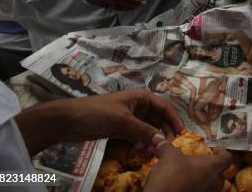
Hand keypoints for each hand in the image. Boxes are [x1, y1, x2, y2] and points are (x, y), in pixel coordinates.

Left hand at [59, 89, 183, 146]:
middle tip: (164, 149)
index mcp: (142, 98)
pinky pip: (139, 138)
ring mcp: (132, 119)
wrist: (70, 120)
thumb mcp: (122, 121)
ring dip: (150, 142)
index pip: (165, 107)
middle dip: (162, 134)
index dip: (174, 120)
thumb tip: (163, 142)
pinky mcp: (123, 129)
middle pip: (159, 120)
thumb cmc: (96, 112)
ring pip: (150, 131)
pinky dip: (140, 145)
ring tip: (144, 153)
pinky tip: (136, 154)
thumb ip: (144, 131)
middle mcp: (140, 107)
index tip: (181, 134)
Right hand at [145, 144, 230, 191]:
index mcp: (213, 167)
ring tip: (189, 177)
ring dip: (202, 181)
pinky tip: (183, 188)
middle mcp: (215, 183)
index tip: (214, 149)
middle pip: (219, 174)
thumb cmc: (172, 174)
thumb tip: (160, 140)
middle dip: (210, 169)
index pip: (227, 158)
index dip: (221, 152)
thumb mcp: (168, 156)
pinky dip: (195, 190)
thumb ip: (167, 147)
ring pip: (210, 187)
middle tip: (198, 165)